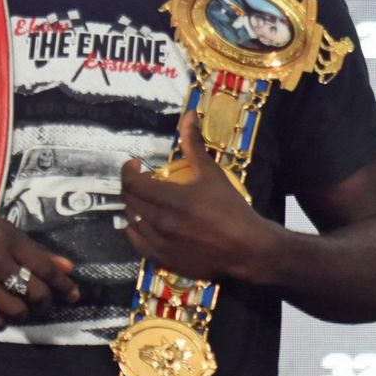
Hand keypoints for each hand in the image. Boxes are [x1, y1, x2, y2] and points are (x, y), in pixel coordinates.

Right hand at [0, 201, 77, 330]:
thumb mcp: (1, 230)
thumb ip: (35, 250)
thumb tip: (68, 267)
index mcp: (10, 239)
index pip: (46, 268)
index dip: (64, 285)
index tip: (74, 295)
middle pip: (35, 291)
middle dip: (44, 302)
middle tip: (41, 304)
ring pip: (14, 308)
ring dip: (22, 314)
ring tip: (19, 310)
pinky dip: (0, 323)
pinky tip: (0, 318)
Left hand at [119, 112, 275, 282]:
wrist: (247, 248)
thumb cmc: (231, 209)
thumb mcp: (212, 173)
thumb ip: (194, 144)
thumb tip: (188, 115)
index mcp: (170, 199)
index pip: (132, 182)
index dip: (128, 170)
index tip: (135, 165)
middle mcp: (159, 222)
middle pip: (129, 201)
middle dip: (132, 187)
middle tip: (143, 182)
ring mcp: (159, 243)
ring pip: (131, 222)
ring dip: (134, 208)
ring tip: (146, 202)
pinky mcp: (162, 260)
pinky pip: (136, 243)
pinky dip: (135, 231)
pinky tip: (143, 225)